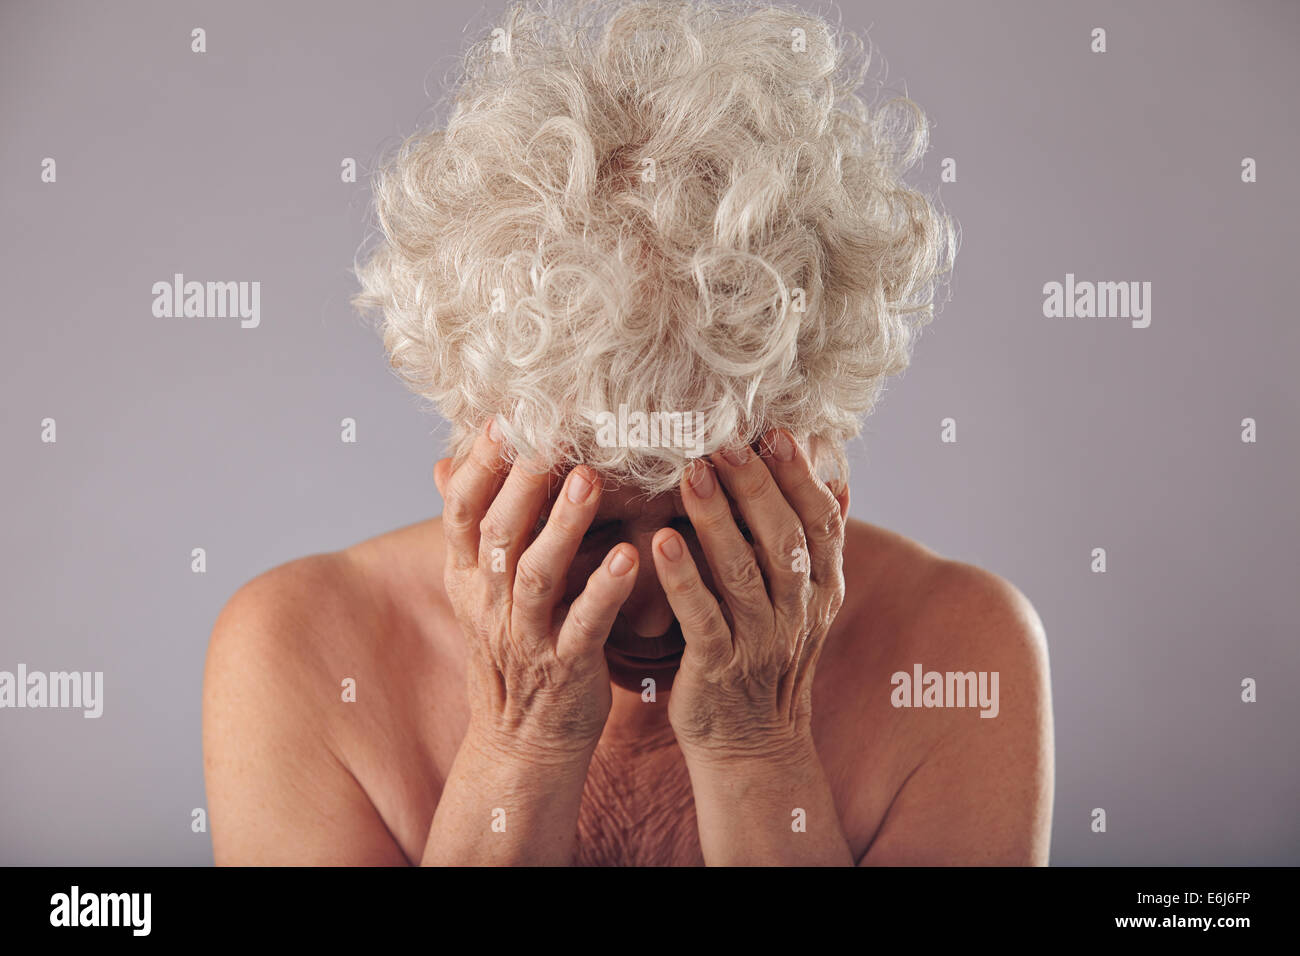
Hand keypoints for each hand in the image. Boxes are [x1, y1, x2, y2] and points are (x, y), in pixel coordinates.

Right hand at [434, 420, 638, 765]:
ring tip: (590, 479)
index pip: (461, 511)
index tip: (503, 418)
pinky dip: (604, 588)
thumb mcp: (481, 589)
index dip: (478, 464)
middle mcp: (489, 603)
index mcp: (468, 578)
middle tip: (551, 432)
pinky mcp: (565, 667)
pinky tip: (629, 554)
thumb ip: (474, 526)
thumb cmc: (515, 650)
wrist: (523, 742)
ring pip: (536, 573)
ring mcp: (525, 636)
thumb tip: (444, 461)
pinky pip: (583, 623)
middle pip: (498, 532)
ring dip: (562, 524)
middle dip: (521, 479)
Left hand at [650, 428, 847, 767]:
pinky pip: (702, 619)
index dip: (801, 477)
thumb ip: (810, 544)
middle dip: (756, 485)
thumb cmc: (767, 655)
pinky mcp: (719, 668)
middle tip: (725, 439)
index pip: (821, 524)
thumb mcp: (804, 602)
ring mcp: (761, 642)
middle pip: (784, 539)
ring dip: (717, 519)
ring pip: (743, 572)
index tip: (776, 432)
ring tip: (691, 472)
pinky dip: (684, 579)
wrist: (752, 743)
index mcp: (822, 590)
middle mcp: (798, 613)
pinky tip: (661, 541)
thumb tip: (831, 473)